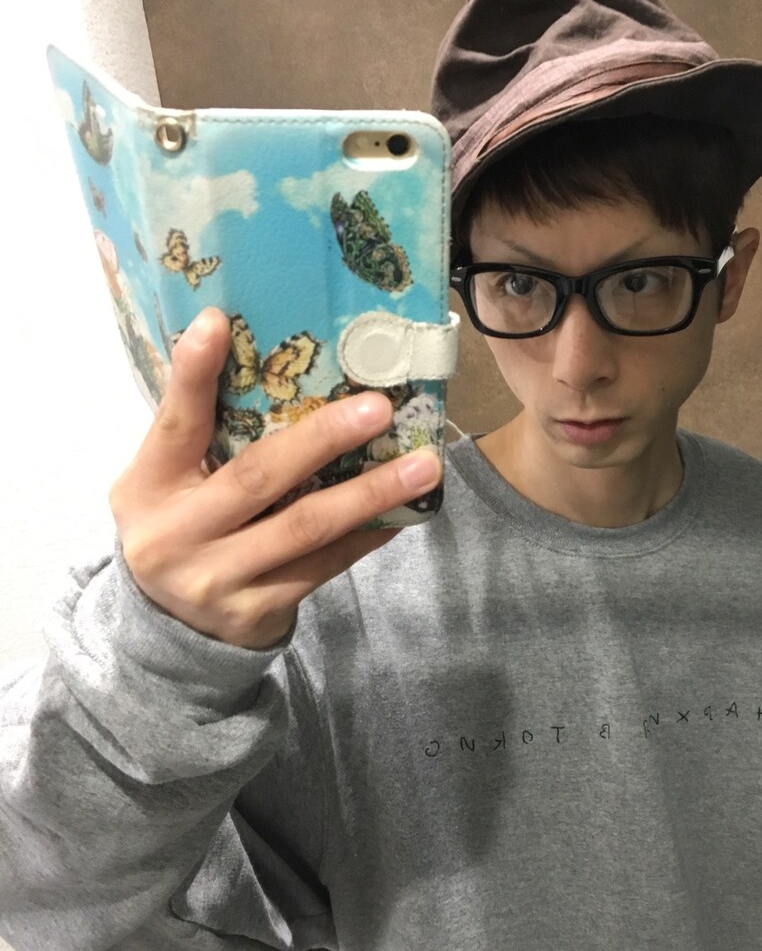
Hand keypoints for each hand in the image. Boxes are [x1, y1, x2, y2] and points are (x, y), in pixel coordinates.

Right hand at [110, 307, 441, 648]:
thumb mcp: (168, 479)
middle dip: (323, 439)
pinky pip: (325, 566)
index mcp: (148, 485)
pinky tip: (403, 512)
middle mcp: (176, 533)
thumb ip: (201, 431)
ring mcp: (216, 577)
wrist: (170, 628)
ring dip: (371, 493)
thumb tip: (268, 356)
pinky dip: (367, 536)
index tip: (218, 322)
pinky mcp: (255, 611)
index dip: (193, 373)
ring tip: (423, 466)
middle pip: (258, 476)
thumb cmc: (183, 526)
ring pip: (305, 527)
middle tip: (379, 407)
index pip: (173, 421)